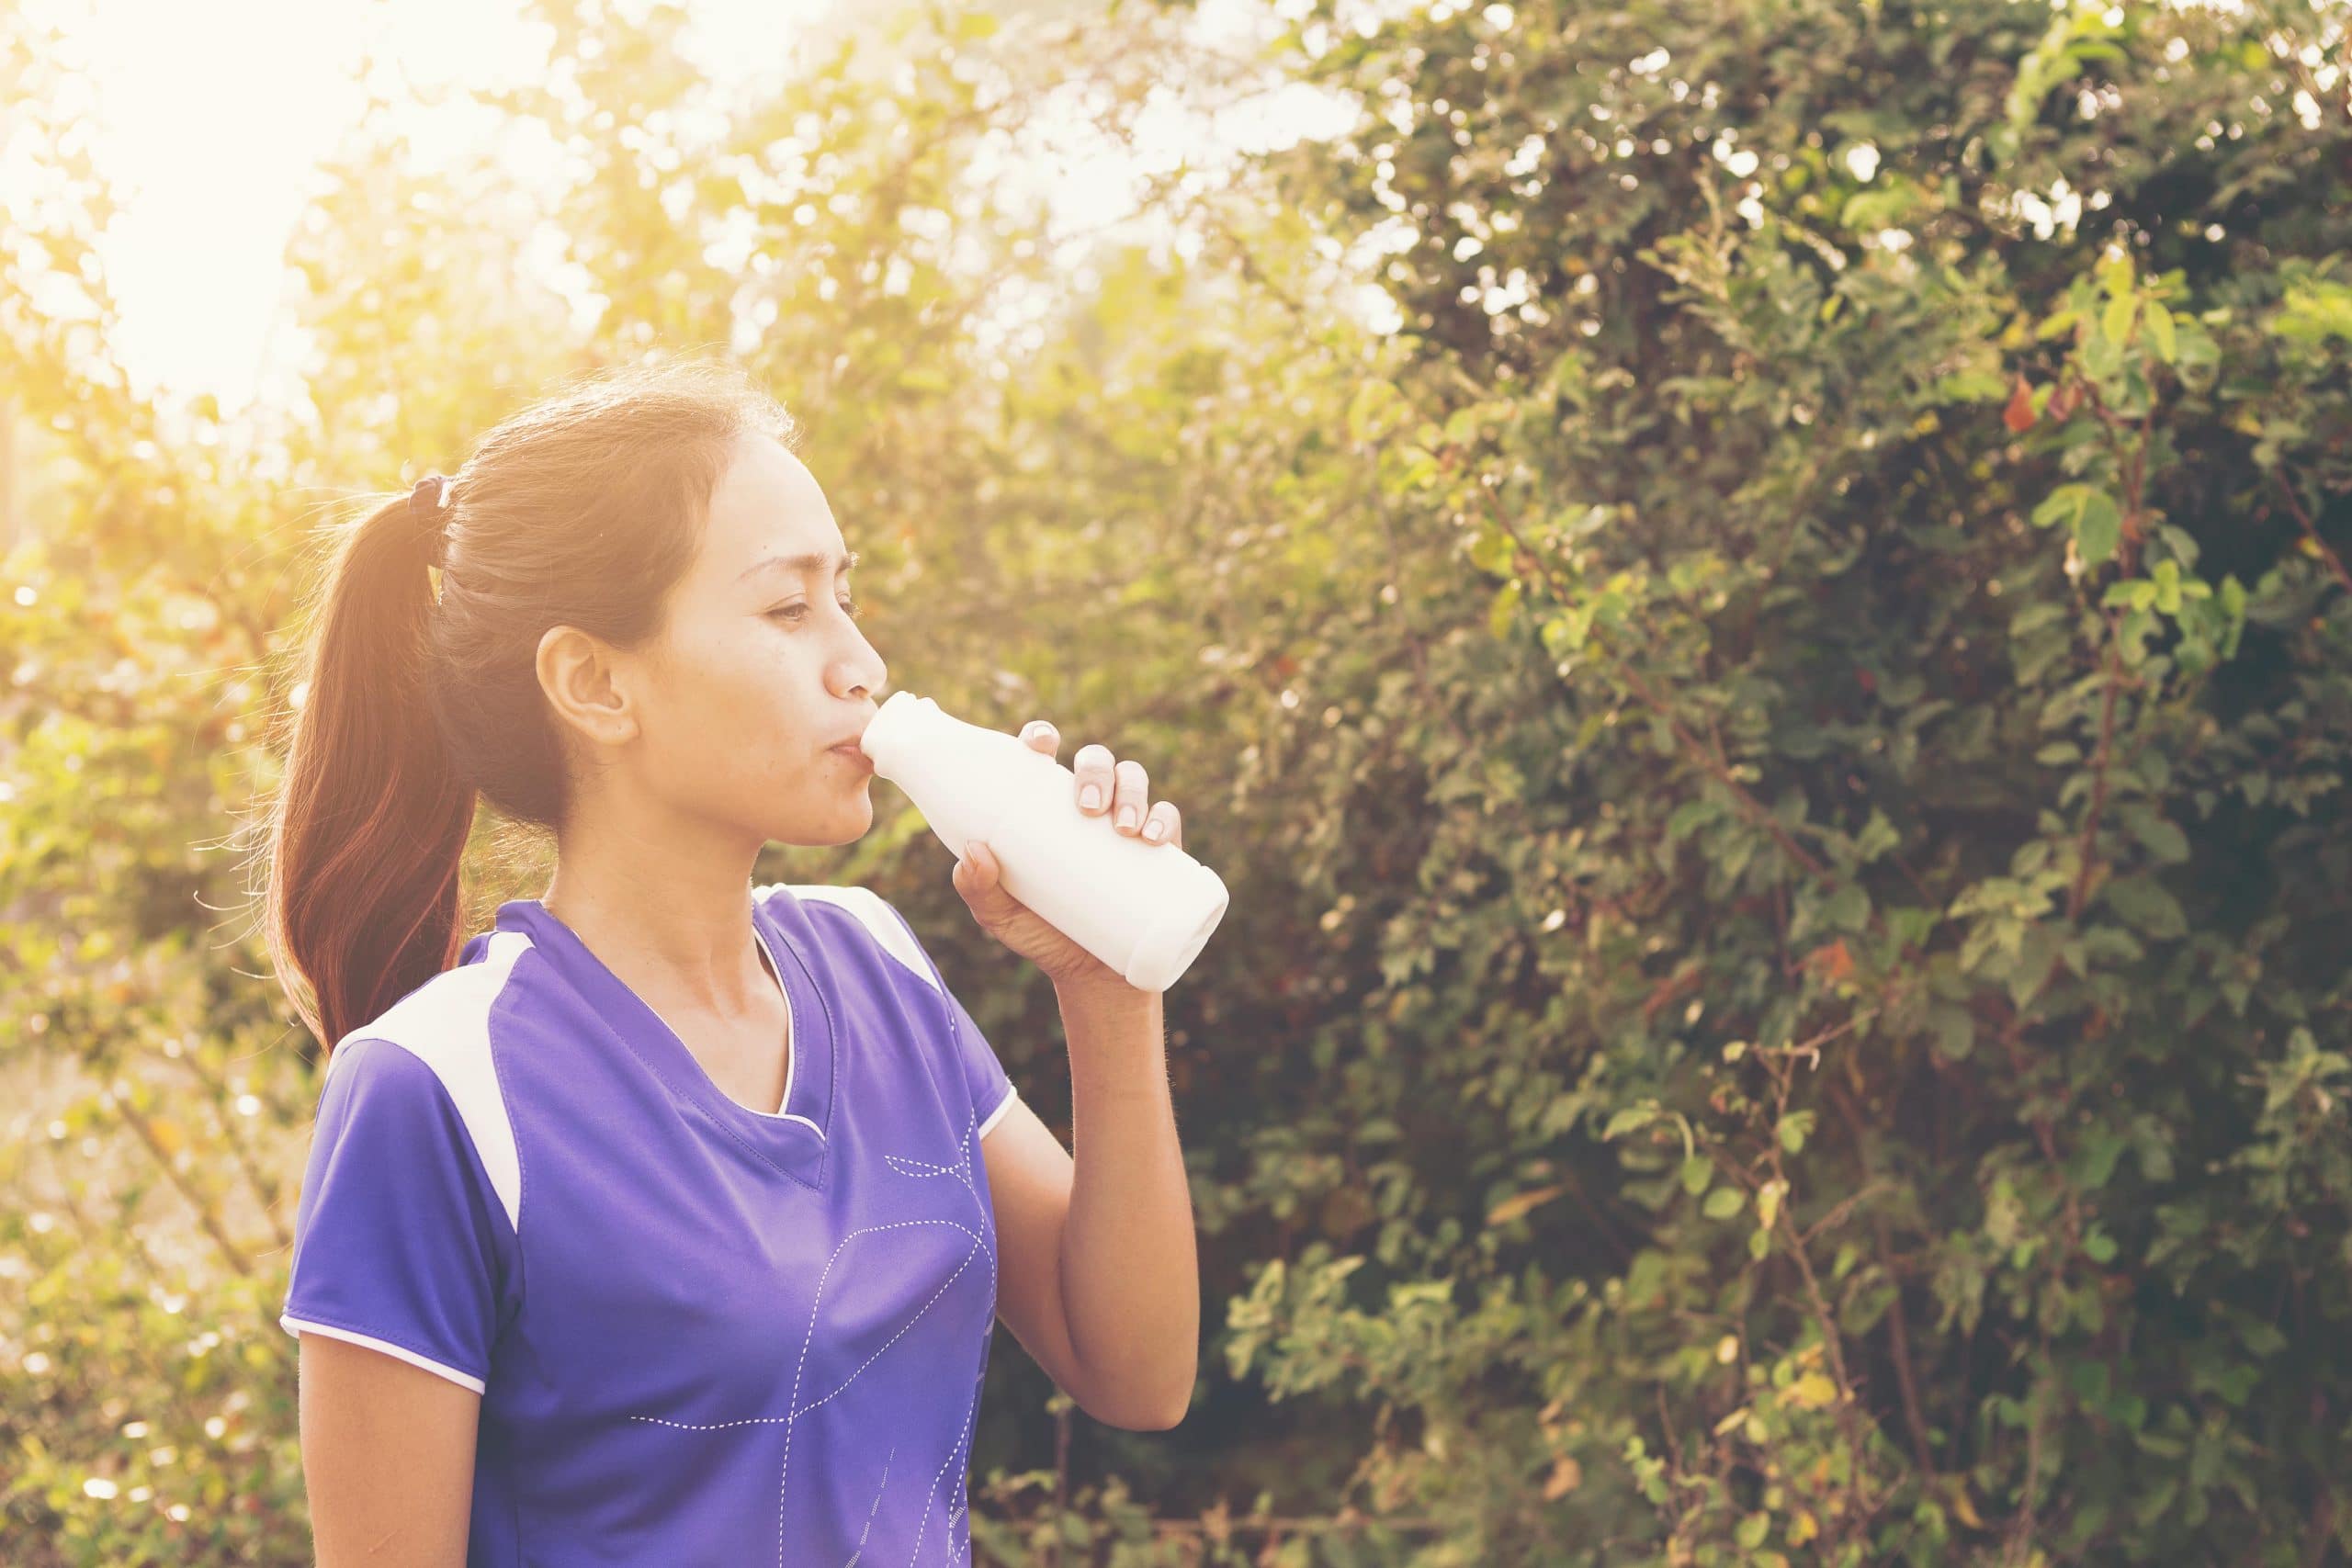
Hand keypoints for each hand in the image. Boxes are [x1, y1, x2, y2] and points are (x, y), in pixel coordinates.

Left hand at [950, 719, 1184, 990]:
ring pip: (1134, 780)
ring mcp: (1125, 824)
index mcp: (1045, 805)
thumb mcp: (998, 915)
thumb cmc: (1039, 934)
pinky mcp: (1158, 851)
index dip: (1043, 736)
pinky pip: (1168, 817)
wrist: (1090, 977)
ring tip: (1122, 827)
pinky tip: (1154, 836)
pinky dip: (1164, 818)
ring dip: (1132, 792)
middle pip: (1096, 761)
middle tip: (1087, 807)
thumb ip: (976, 888)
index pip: (1045, 755)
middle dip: (1095, 770)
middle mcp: (1088, 806)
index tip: (1042, 744)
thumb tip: (976, 851)